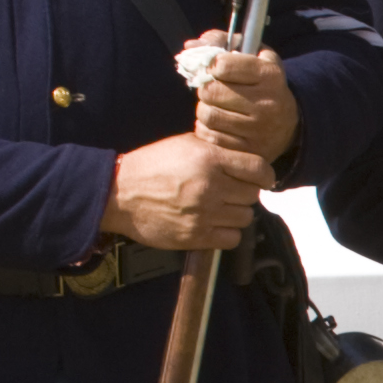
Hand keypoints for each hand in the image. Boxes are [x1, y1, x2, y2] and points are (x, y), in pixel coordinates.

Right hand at [102, 131, 276, 250]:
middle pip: (252, 195)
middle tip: (231, 191)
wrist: (119, 194)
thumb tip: (245, 159)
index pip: (259, 169)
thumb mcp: (185, 144)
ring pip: (245, 217)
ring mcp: (204, 213)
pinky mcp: (196, 236)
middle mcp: (211, 186)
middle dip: (245, 192)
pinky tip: (216, 224)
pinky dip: (228, 232)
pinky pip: (232, 238)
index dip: (263, 174)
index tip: (260, 178)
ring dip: (237, 213)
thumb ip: (217, 150)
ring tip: (221, 207)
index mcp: (210, 159)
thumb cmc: (151, 166)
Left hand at [184, 41, 299, 164]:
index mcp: (270, 75)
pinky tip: (217, 123)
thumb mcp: (253, 55)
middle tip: (212, 89)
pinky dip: (207, 128)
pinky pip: (211, 136)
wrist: (289, 124)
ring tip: (214, 106)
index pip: (221, 65)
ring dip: (204, 108)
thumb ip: (222, 42)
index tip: (216, 69)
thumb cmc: (263, 83)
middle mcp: (267, 103)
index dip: (212, 65)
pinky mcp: (250, 150)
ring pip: (208, 115)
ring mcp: (259, 130)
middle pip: (210, 91)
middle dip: (205, 88)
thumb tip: (190, 45)